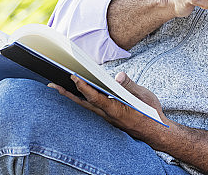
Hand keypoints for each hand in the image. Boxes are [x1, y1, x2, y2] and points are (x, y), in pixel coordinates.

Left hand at [50, 73, 207, 173]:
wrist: (155, 131)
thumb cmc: (150, 113)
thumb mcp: (144, 97)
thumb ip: (130, 86)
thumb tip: (118, 76)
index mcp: (117, 110)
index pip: (96, 98)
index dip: (84, 87)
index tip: (73, 77)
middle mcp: (108, 115)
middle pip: (84, 103)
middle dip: (68, 93)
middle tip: (52, 84)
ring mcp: (106, 117)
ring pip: (85, 106)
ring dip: (71, 96)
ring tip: (58, 87)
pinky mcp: (107, 117)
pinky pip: (91, 108)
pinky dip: (81, 99)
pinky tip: (76, 93)